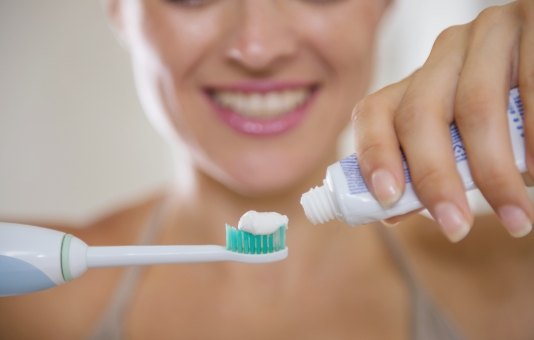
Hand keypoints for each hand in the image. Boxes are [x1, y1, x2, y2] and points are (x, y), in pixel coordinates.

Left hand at [352, 0, 533, 241]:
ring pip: (475, 107)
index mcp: (420, 78)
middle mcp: (446, 51)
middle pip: (420, 114)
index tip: (387, 198)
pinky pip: (530, 88)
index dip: (374, 154)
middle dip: (434, 178)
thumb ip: (431, 165)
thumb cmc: (508, 113)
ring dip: (495, 173)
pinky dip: (533, 141)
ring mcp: (488, 32)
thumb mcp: (464, 133)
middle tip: (454, 227)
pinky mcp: (531, 21)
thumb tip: (392, 213)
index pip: (376, 111)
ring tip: (515, 217)